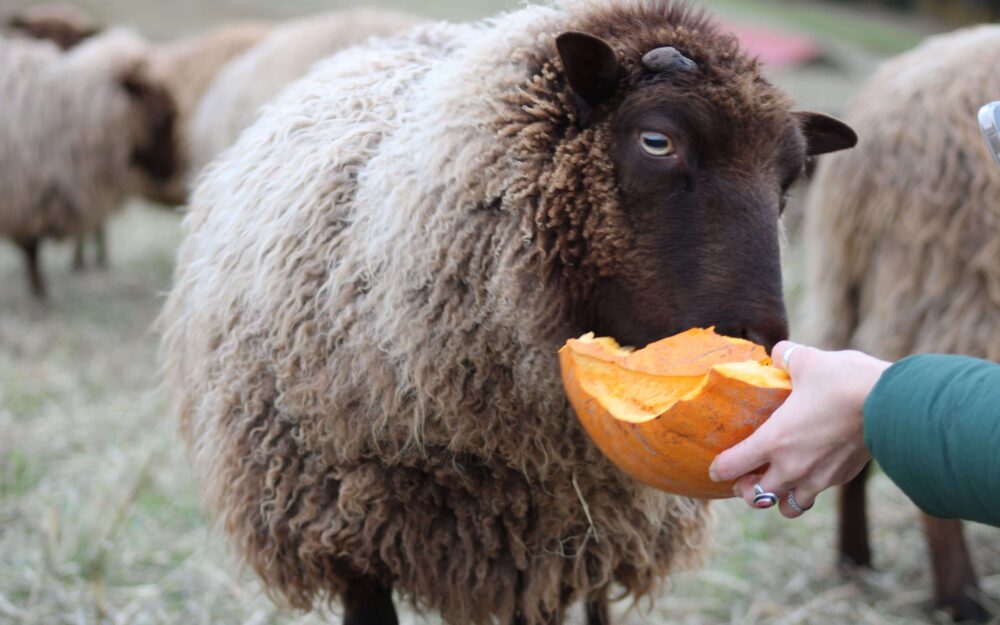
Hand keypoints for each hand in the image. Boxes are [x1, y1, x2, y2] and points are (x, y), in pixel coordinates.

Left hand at [708, 341, 890, 517]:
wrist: (894, 403)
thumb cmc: (845, 381)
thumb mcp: (808, 361)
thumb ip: (786, 356)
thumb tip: (778, 352)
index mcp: (775, 441)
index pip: (733, 467)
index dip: (719, 468)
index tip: (716, 467)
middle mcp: (793, 467)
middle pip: (756, 497)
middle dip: (746, 489)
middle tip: (747, 474)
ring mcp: (819, 478)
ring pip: (788, 507)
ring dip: (777, 497)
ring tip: (776, 481)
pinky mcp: (842, 478)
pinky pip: (816, 494)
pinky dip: (806, 488)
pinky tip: (809, 470)